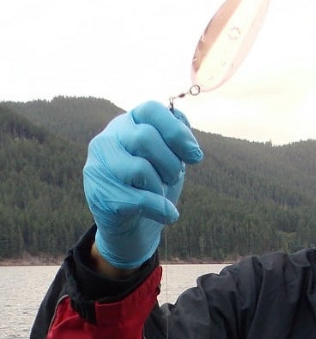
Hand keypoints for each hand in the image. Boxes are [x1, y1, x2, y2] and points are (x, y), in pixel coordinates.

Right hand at [83, 101, 203, 268]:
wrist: (131, 228)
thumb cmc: (151, 187)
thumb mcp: (168, 159)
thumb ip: (175, 137)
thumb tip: (181, 119)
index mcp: (127, 124)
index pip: (151, 109)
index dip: (177, 132)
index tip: (195, 156)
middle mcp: (107, 139)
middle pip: (146, 138)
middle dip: (171, 163)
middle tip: (173, 179)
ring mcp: (99, 166)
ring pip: (140, 168)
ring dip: (161, 186)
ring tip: (161, 195)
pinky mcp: (100, 194)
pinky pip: (139, 199)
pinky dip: (161, 209)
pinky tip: (168, 214)